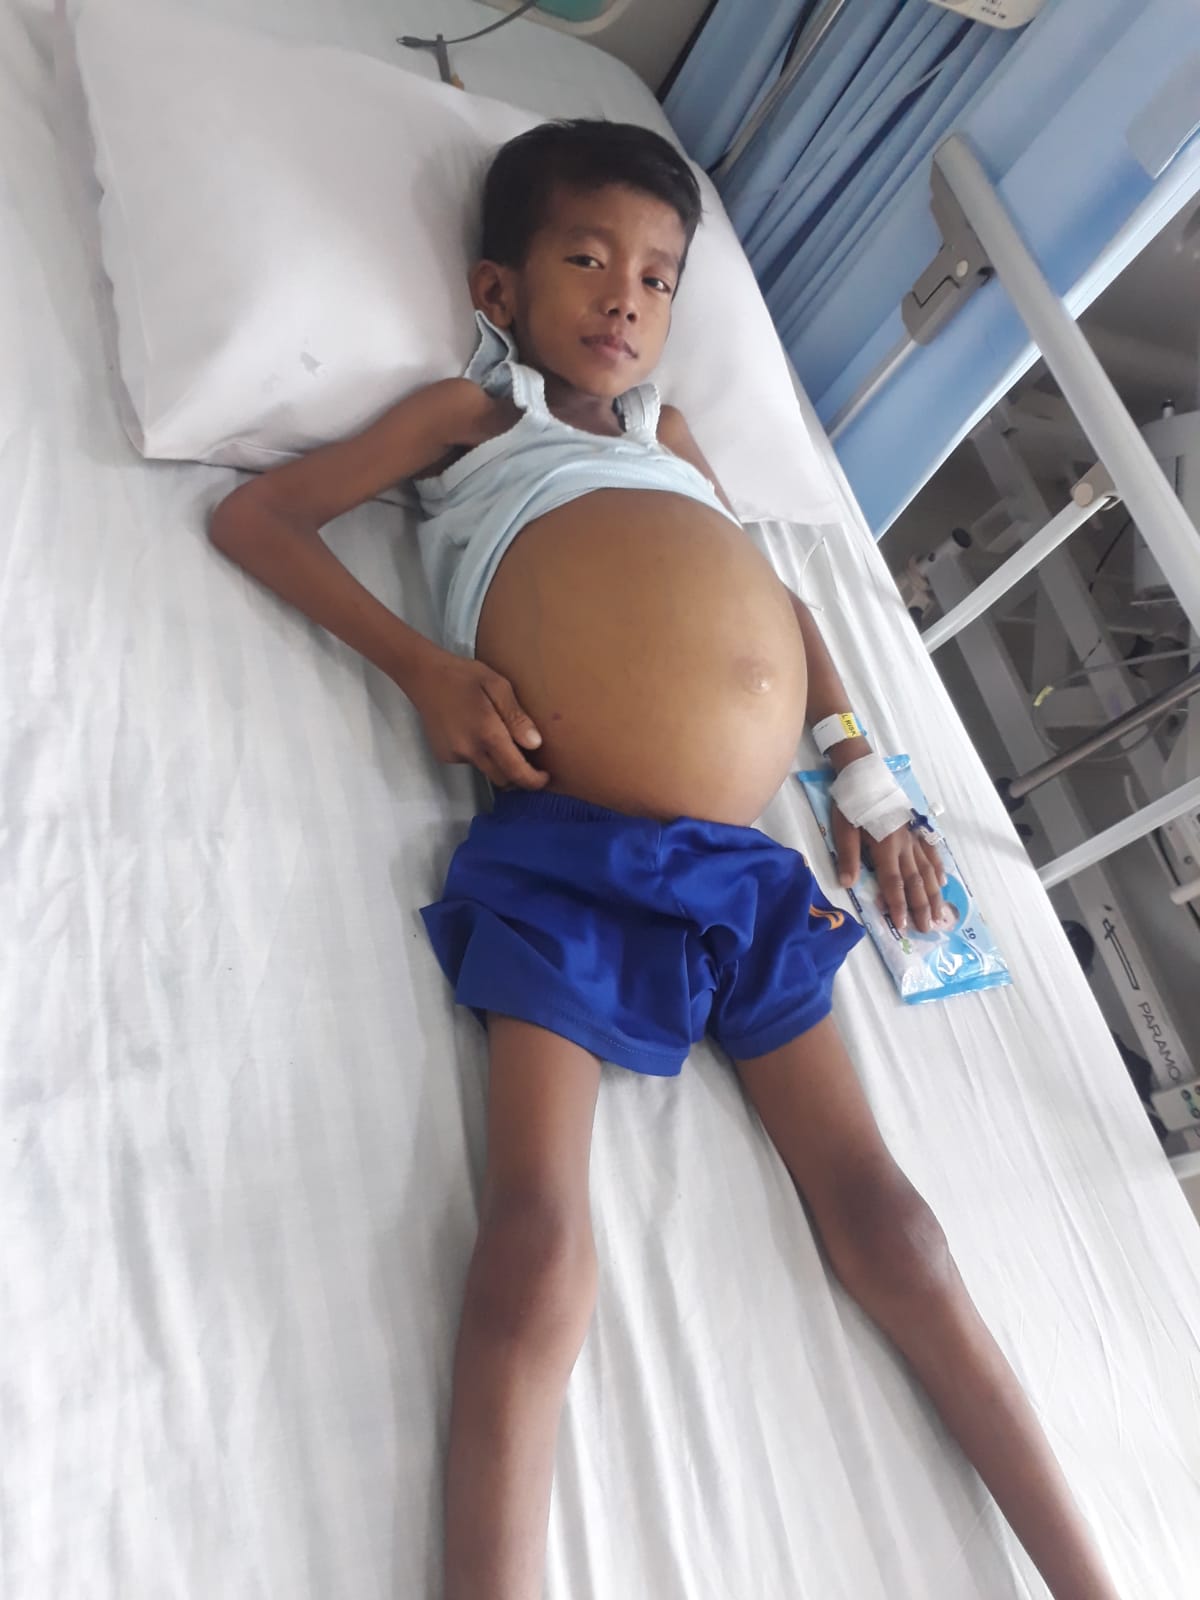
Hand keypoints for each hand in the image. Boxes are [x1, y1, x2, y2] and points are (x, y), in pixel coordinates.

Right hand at [409, 652, 549, 791]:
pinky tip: (475, 732)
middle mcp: (470, 751)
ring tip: (502, 739)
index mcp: (487, 733)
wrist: (423, 676)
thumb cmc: (465, 676)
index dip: (534, 781)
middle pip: (502, 778)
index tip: (546, 777)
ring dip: (499, 764)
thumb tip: (535, 744)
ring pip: (486, 771)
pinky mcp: (444, 755)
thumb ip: (517, 717)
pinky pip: (470, 763)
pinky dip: (480, 755)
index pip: (516, 771)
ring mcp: (454, 755)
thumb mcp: (498, 686)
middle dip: (519, 776)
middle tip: (531, 762)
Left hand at [832, 805, 945, 933]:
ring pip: (927, 870)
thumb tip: (847, 884)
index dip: (898, 905)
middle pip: (915, 881)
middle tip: (928, 929)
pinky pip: (931, 852)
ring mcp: (913, 837)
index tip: (903, 925)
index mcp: (886, 847)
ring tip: (939, 914)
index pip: (893, 882)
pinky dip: (937, 868)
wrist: (865, 776)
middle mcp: (904, 845)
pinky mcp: (916, 830)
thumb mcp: (843, 830)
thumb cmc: (852, 804)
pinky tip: (942, 882)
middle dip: (921, 907)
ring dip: (933, 894)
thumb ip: (848, 857)